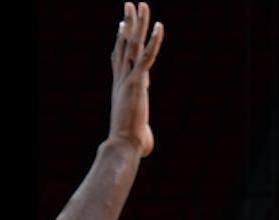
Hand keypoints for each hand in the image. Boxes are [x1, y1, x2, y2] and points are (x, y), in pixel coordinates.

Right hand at [109, 2, 165, 156]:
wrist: (124, 144)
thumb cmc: (131, 144)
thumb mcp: (138, 134)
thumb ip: (143, 133)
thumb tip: (145, 146)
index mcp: (121, 87)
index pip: (119, 58)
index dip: (120, 41)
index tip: (122, 26)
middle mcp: (122, 78)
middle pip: (123, 44)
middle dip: (127, 23)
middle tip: (129, 5)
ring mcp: (129, 78)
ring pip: (133, 44)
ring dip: (137, 23)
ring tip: (139, 4)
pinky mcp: (138, 82)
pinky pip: (148, 56)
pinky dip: (154, 41)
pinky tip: (159, 26)